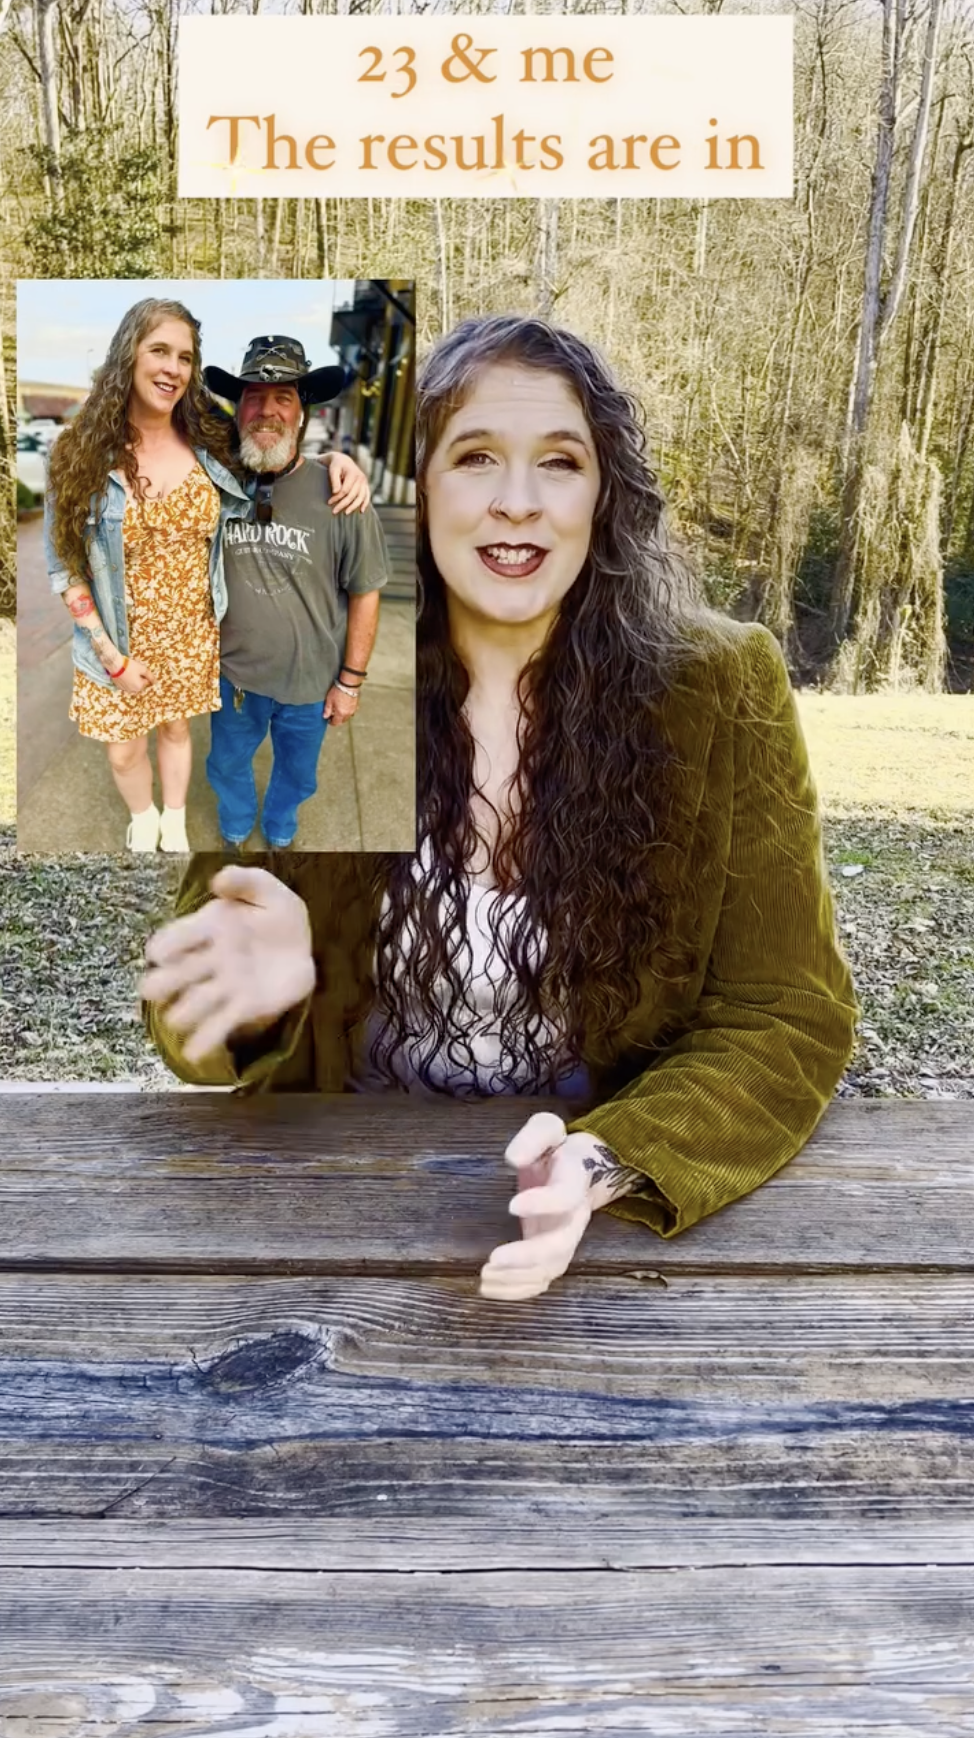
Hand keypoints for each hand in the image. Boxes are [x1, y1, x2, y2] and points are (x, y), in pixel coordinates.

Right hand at [114, 656, 155, 694]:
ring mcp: (125, 689)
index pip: (146, 681)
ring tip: (128, 672)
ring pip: (132, 685)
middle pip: (139, 684)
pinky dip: (125, 681)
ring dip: (132, 680)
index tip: (138, 669)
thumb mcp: (143, 669)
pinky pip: (125, 685)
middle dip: (138, 678)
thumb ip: (150, 676)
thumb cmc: (130, 666)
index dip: (143, 674)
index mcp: (139, 687)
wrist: (115, 665)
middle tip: (133, 670)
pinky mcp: (118, 687)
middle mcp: (132, 690)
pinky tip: (123, 675)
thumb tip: (156, 682)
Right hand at [140, 865, 314, 1064]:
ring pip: (198, 1001)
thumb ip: (244, 881)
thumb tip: (219, 880)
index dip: (168, 944)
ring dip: (185, 1011)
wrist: (300, 944)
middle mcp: (211, 958)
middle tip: (150, 991)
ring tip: (175, 1020)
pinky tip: (194, 1053)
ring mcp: (225, 985)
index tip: (159, 953)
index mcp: (210, 926)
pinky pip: (222, 1023)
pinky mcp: (244, 1007)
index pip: (181, 935)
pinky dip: (206, 1039)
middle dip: (165, 981)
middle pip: (181, 972)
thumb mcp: (265, 888)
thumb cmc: (273, 912)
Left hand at [323, 452, 369, 514]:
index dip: (337, 497)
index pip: (345, 490)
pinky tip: (361, 511)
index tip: (329, 502)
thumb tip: (335, 493)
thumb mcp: (333, 470)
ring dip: (353, 507)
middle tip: (334, 512)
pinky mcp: (365, 485)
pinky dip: (365, 504)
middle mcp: (361, 478)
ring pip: (360, 497)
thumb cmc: (336, 466)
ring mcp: (364, 482)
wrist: (344, 461)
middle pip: (352, 495)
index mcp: (353, 473)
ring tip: (346, 513)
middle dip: (343, 504)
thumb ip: (334, 481)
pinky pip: (367, 496)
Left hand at [323, 683, 359, 725]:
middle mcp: (348, 714)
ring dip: (343, 716)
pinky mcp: (356, 705)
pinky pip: (352, 712)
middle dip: (337, 720)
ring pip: (347, 717)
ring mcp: (353, 710)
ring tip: (339, 711)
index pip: (336, 723)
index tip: (328, 720)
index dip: (331, 722)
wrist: (349, 684)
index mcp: (340, 714)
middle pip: (342, 721)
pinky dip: (348, 712)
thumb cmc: (338, 692)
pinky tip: (345, 707)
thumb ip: (327, 710)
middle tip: (333, 715)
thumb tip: (325, 717)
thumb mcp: (329, 700)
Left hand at [479, 1113, 595, 1301]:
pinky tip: (490, 1289)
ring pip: (550, 1269)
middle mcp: (574, 1216)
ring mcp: (565, 1239)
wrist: (584, 1170)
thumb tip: (513, 1158)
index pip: (566, 1196)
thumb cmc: (558, 1148)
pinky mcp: (554, 1254)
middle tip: (492, 1260)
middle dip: (527, 1257)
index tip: (512, 1205)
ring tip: (484, 1276)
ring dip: (518, 1278)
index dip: (543, 1203)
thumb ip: (534, 1137)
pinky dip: (518, 1290)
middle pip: (560, 1246)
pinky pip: (542, 1280)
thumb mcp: (548, 1128)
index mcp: (573, 1181)